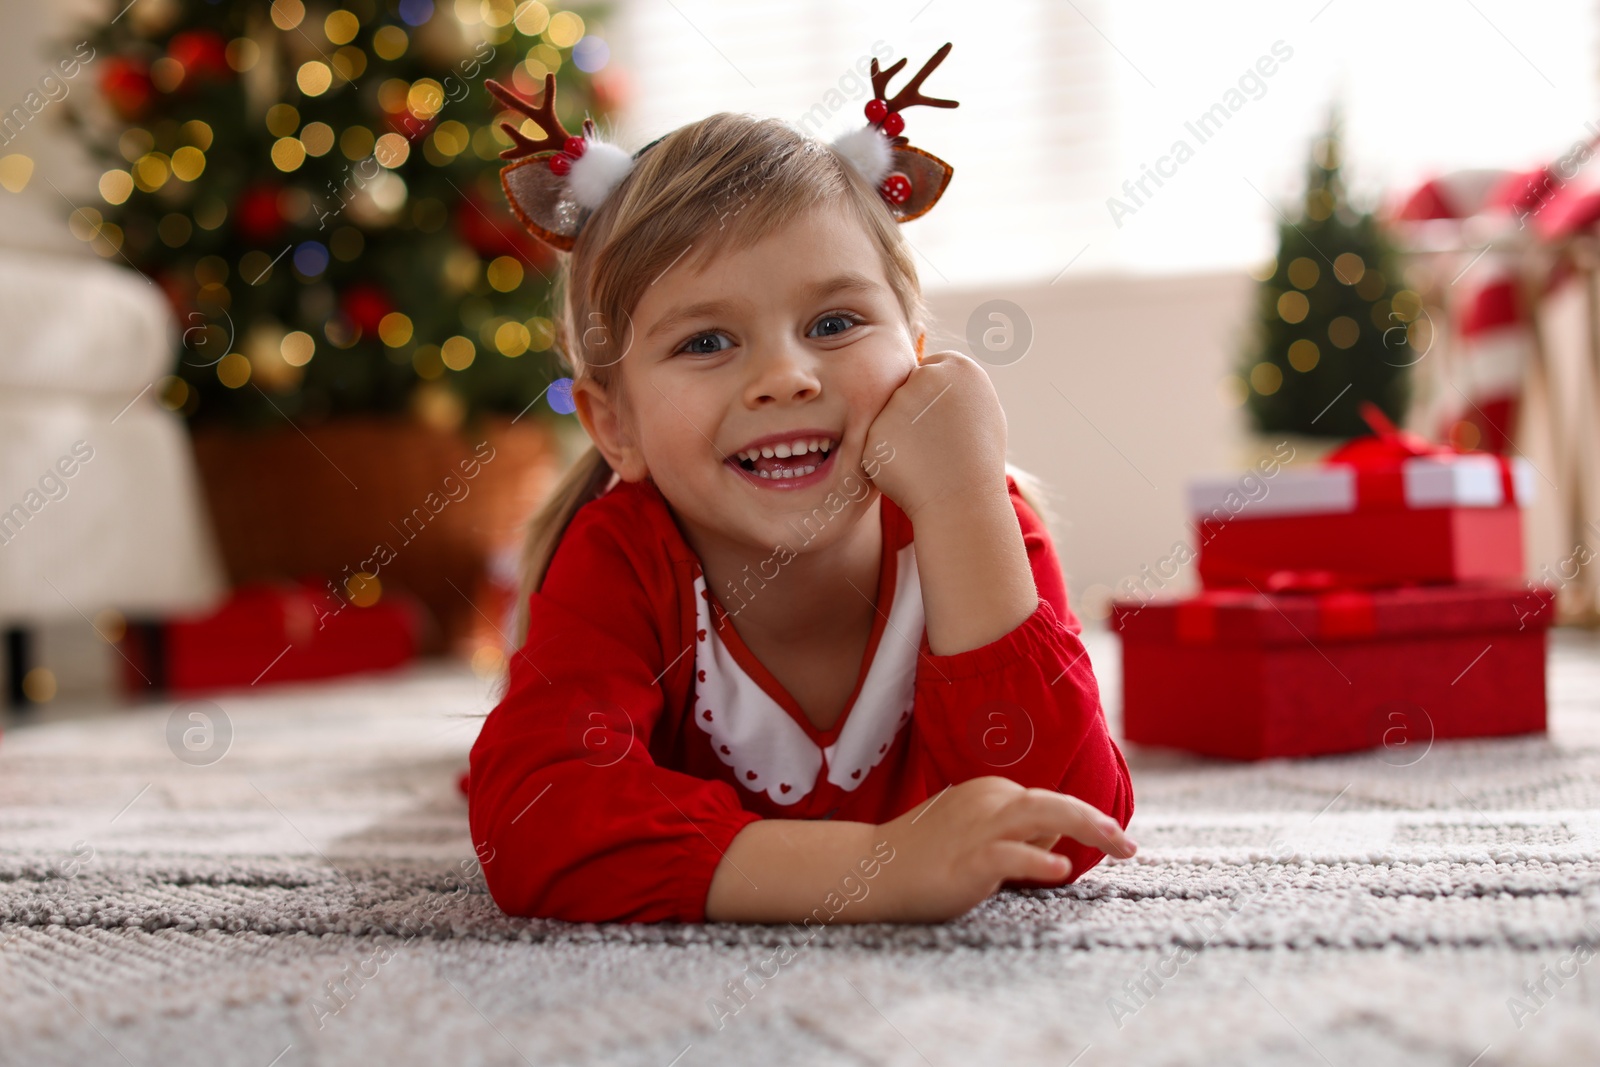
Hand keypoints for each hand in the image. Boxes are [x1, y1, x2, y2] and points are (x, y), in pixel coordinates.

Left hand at [861, 350, 1007, 523]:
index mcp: (959, 367)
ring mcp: (897, 403)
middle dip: (912, 410)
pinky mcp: (874, 428)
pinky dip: (887, 455)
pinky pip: (876, 439)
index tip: (941, 420)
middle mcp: (926, 377)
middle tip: (933, 442)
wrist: (963, 502)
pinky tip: (909, 469)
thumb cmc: (978, 460)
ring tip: (925, 458)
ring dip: (898, 433)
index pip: (930, 369)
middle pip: (905, 387)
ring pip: (888, 413)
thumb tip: (938, 374)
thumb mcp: (983, 410)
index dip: (934, 397)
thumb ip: (958, 387)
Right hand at [870, 776, 1136, 922]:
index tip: (1115, 840)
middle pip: (1053, 802)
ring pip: (1040, 815)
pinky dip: (1037, 862)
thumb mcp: (977, 833)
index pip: (1049, 802)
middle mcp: (987, 801)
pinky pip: (1008, 855)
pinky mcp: (966, 860)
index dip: (1085, 821)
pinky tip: (1061, 873)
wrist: (872, 871)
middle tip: (1129, 846)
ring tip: (1118, 844)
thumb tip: (1061, 837)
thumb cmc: (926, 855)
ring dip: (1085, 828)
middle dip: (1097, 821)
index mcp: (991, 791)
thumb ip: (1018, 831)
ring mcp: (976, 828)